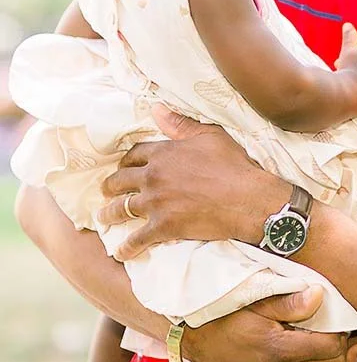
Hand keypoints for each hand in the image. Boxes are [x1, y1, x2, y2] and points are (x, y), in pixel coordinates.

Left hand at [96, 106, 290, 259]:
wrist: (247, 199)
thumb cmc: (233, 165)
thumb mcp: (211, 136)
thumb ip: (181, 124)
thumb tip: (156, 109)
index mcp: (164, 154)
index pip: (135, 154)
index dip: (127, 160)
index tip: (125, 166)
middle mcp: (153, 177)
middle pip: (121, 180)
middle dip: (110, 186)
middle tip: (107, 190)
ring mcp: (156, 203)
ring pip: (121, 209)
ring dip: (109, 214)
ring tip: (104, 217)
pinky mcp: (163, 227)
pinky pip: (137, 239)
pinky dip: (126, 247)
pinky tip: (120, 252)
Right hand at [183, 287, 356, 361]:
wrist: (202, 341)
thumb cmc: (230, 317)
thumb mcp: (258, 303)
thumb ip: (290, 302)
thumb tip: (320, 294)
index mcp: (281, 350)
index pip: (331, 347)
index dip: (342, 333)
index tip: (341, 321)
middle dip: (347, 351)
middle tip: (351, 334)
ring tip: (356, 355)